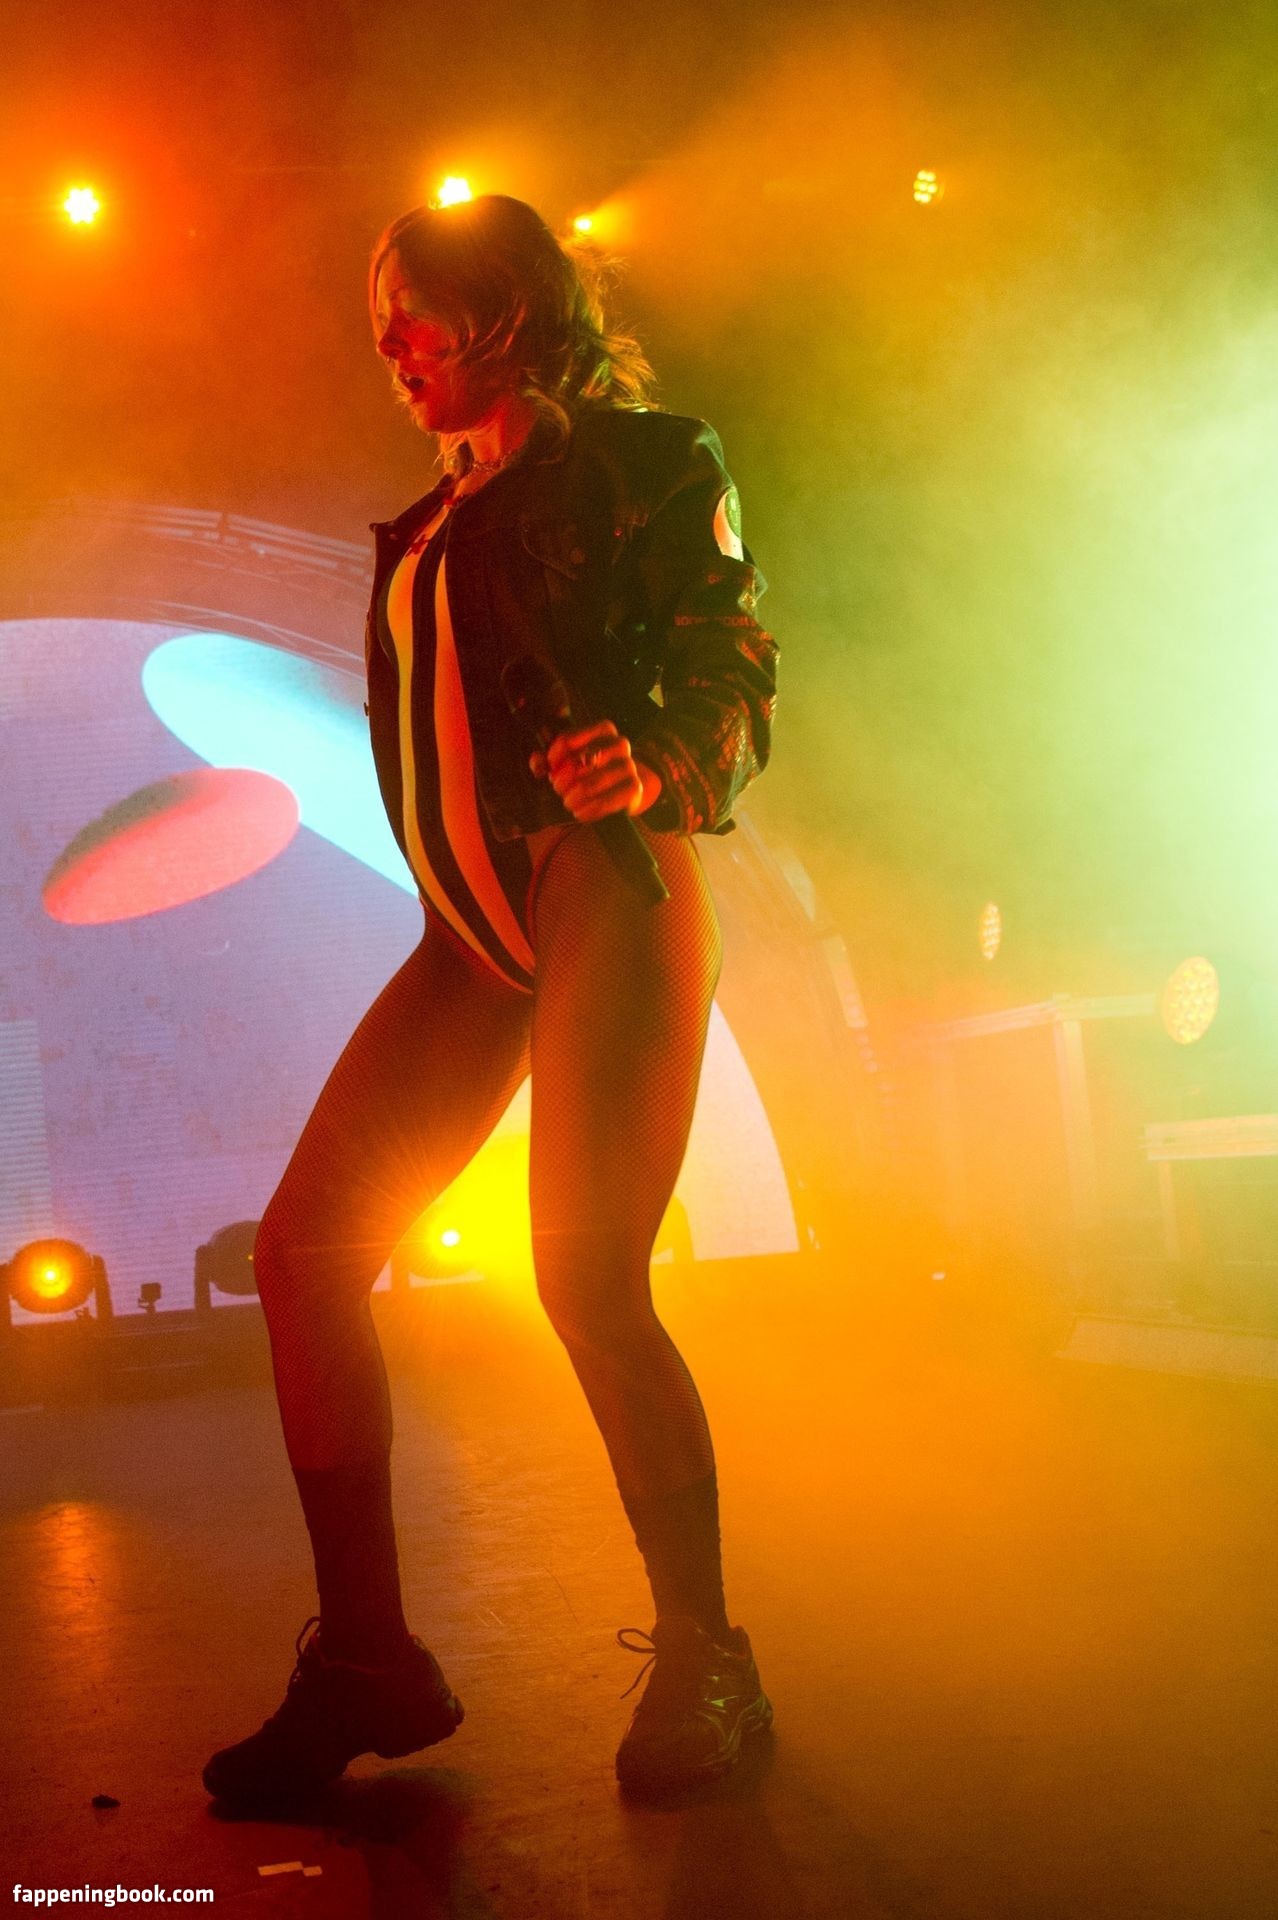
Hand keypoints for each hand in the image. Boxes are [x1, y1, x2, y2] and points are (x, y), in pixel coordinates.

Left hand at [529, 720, 661, 822]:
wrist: (622, 790)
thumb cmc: (590, 772)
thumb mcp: (568, 763)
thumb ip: (549, 762)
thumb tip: (537, 763)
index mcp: (603, 730)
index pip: (573, 736)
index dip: (556, 753)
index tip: (550, 766)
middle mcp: (619, 744)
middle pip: (587, 757)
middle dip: (567, 776)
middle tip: (557, 788)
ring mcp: (629, 765)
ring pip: (598, 779)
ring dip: (577, 794)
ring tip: (568, 803)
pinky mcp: (635, 788)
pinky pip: (610, 800)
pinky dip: (591, 809)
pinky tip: (580, 813)